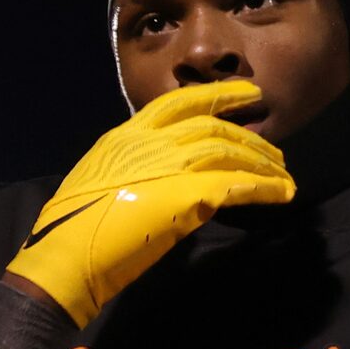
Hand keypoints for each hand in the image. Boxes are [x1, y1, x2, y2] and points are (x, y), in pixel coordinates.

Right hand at [5, 81, 295, 326]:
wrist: (66, 255)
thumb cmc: (74, 230)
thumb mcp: (102, 184)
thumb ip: (136, 172)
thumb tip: (165, 181)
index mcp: (126, 135)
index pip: (177, 102)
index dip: (216, 95)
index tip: (246, 93)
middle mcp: (150, 142)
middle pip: (212, 127)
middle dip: (249, 136)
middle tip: (275, 150)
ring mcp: (170, 165)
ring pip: (230, 152)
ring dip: (262, 164)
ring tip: (283, 176)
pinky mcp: (188, 195)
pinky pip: (238, 185)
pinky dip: (263, 188)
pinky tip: (281, 193)